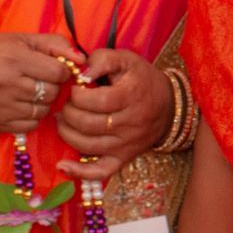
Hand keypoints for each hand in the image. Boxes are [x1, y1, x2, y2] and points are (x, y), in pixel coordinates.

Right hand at [0, 33, 82, 133]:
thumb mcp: (22, 40)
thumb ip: (55, 45)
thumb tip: (82, 60)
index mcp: (15, 58)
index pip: (58, 72)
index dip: (61, 71)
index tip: (53, 69)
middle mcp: (7, 83)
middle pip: (52, 93)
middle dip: (52, 87)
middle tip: (40, 80)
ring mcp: (0, 106)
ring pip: (43, 111)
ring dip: (42, 103)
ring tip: (30, 92)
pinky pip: (29, 126)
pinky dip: (31, 117)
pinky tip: (21, 105)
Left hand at [54, 48, 169, 179]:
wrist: (169, 106)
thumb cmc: (142, 80)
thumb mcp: (126, 59)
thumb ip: (102, 59)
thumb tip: (81, 72)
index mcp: (131, 96)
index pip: (95, 101)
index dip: (76, 95)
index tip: (74, 88)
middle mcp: (130, 123)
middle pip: (87, 124)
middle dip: (68, 112)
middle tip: (66, 104)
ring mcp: (126, 144)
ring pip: (87, 145)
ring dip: (66, 132)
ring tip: (63, 120)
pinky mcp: (123, 158)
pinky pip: (100, 171)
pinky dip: (79, 172)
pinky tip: (62, 166)